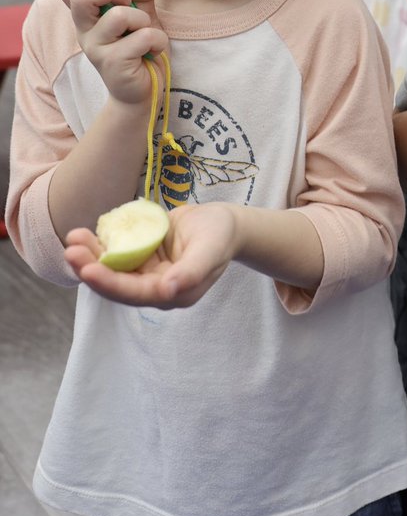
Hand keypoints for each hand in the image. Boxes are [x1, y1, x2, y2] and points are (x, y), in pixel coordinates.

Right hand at [58, 0, 168, 105]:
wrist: (145, 94)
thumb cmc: (141, 54)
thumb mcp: (144, 20)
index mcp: (89, 18)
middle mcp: (86, 32)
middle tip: (127, 6)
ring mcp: (97, 49)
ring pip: (120, 15)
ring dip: (143, 21)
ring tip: (147, 35)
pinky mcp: (113, 63)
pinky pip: (142, 36)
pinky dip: (157, 40)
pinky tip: (154, 51)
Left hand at [64, 202, 237, 308]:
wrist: (225, 222)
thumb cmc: (221, 234)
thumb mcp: (211, 248)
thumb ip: (192, 271)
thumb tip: (168, 291)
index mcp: (173, 292)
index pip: (136, 293)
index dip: (110, 283)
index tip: (87, 269)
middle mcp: (156, 287)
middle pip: (117, 283)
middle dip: (91, 268)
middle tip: (70, 250)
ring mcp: (148, 272)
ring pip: (113, 268)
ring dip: (91, 255)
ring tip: (74, 237)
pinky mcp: (143, 256)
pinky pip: (117, 253)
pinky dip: (100, 244)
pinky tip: (85, 233)